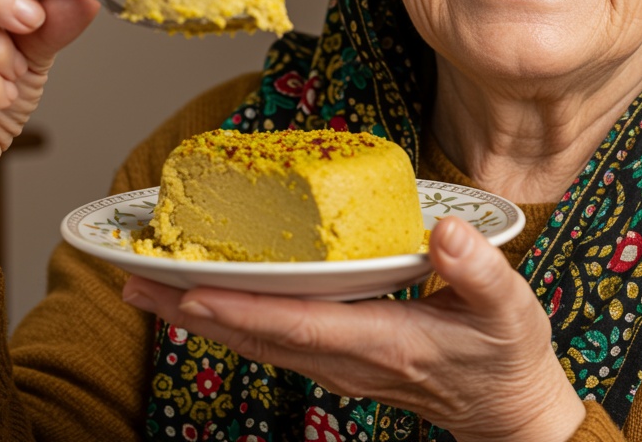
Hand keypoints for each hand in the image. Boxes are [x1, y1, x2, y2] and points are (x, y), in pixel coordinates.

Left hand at [122, 217, 585, 441]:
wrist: (509, 410)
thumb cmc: (507, 355)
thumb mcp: (509, 311)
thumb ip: (479, 271)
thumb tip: (446, 231)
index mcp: (382, 341)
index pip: (298, 324)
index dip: (242, 308)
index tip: (190, 290)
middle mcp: (346, 357)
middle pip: (255, 334)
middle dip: (190, 309)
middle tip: (133, 281)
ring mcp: (336, 363)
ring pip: (253, 339)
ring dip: (195, 316)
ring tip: (144, 287)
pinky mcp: (335, 357)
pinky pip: (268, 339)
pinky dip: (226, 319)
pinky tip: (198, 302)